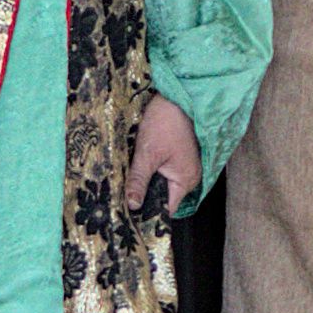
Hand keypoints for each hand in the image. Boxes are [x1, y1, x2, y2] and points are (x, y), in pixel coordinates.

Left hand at [129, 94, 200, 209]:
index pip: (166, 208)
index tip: (128, 215)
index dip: (148, 213)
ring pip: (163, 184)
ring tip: (128, 183)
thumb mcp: (147, 154)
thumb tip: (132, 205)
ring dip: (147, 182)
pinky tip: (140, 168)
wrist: (177, 97)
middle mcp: (190, 177)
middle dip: (145, 197)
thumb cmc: (165, 123)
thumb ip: (138, 181)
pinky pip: (165, 172)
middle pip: (164, 197)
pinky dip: (152, 171)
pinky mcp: (180, 158)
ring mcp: (186, 167)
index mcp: (185, 181)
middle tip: (122, 198)